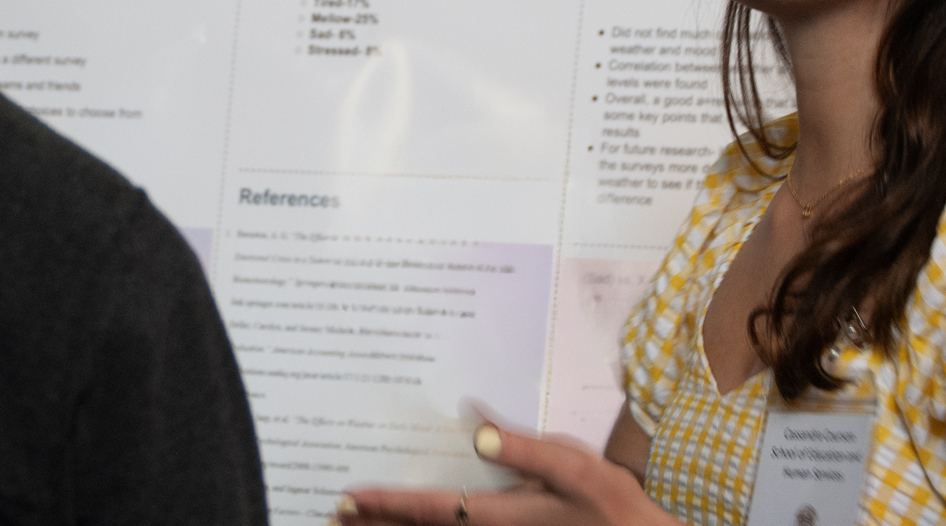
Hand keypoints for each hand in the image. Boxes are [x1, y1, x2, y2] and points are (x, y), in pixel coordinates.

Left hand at [337, 422, 675, 525]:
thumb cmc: (606, 503)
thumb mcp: (571, 466)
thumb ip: (523, 449)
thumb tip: (478, 429)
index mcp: (499, 514)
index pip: (428, 509)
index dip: (387, 505)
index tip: (350, 499)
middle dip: (378, 523)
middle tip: (338, 513)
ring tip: (360, 520)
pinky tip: (418, 519)